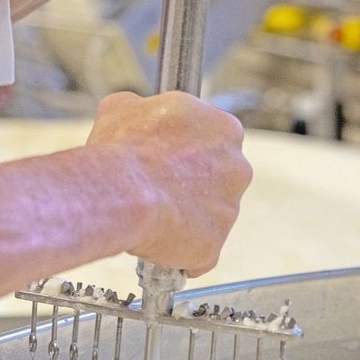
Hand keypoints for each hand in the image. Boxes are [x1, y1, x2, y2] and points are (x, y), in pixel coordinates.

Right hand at [86, 90, 251, 276]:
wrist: (123, 192)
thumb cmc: (125, 149)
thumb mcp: (121, 108)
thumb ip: (139, 108)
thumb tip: (132, 109)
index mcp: (224, 129)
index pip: (212, 141)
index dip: (182, 151)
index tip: (163, 156)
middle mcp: (238, 169)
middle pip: (216, 180)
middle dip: (189, 186)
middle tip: (157, 188)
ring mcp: (229, 210)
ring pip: (206, 217)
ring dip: (184, 218)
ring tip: (152, 215)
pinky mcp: (214, 246)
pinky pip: (198, 252)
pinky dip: (179, 250)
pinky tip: (156, 241)